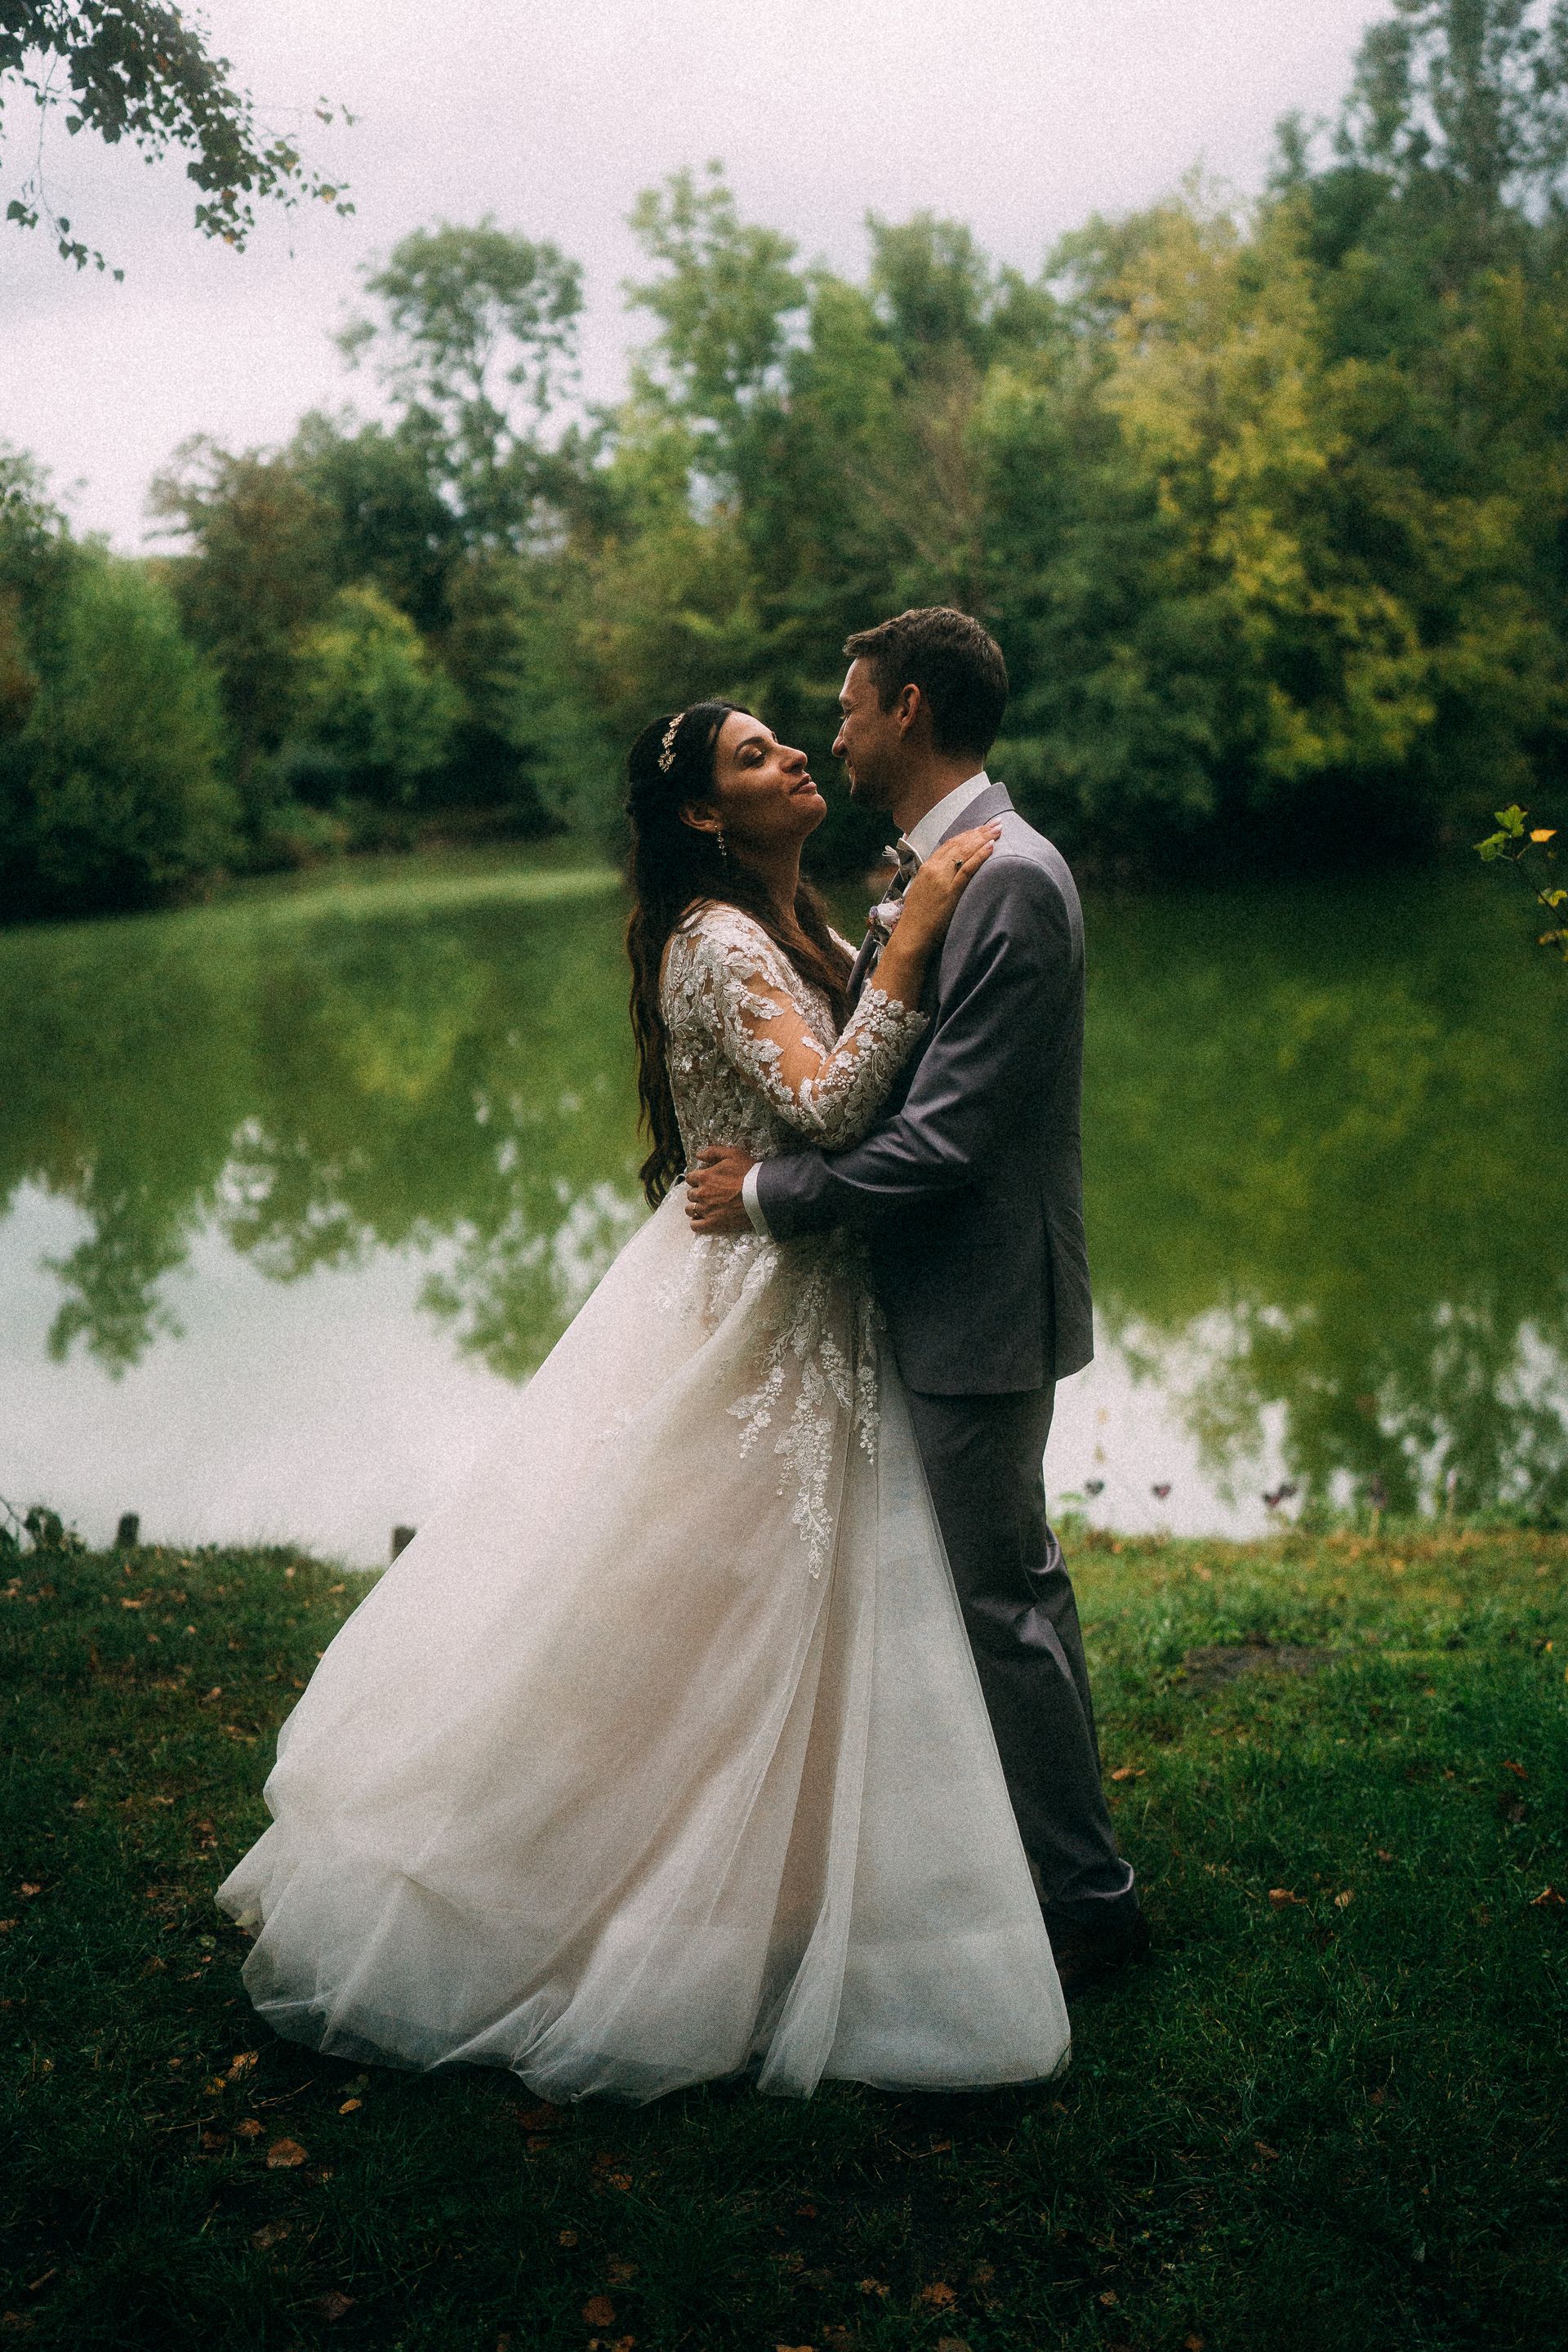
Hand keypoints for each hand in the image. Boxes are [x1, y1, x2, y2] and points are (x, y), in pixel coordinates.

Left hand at [685, 1144, 756, 1235]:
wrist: (762, 1194)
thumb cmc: (749, 1173)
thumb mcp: (733, 1154)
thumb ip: (714, 1152)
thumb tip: (698, 1155)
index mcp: (705, 1177)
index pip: (690, 1178)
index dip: (696, 1178)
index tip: (703, 1180)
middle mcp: (702, 1193)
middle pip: (690, 1194)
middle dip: (696, 1193)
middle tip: (707, 1193)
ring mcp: (706, 1210)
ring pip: (690, 1210)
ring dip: (694, 1207)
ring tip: (704, 1207)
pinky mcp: (713, 1223)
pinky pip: (696, 1226)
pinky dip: (696, 1223)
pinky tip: (701, 1220)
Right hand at [894, 822, 1001, 956]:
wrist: (911, 936)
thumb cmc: (918, 919)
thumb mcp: (923, 891)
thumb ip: (935, 879)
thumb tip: (950, 873)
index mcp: (926, 867)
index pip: (949, 844)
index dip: (967, 834)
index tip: (981, 828)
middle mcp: (933, 869)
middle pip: (959, 844)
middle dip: (979, 831)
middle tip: (996, 823)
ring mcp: (941, 879)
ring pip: (964, 852)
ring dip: (983, 838)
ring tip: (998, 830)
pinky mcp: (950, 892)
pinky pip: (967, 869)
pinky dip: (980, 856)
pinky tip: (991, 847)